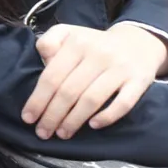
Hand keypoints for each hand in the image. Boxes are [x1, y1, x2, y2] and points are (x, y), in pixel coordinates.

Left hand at [22, 22, 167, 138]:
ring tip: (62, 134)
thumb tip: (43, 62)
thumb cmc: (93, 44)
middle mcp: (98, 54)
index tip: (28, 118)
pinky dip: (107, 116)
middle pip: (69, 91)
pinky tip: (93, 126)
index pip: (52, 76)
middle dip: (52, 115)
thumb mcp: (68, 33)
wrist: (138, 42)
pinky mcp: (139, 81)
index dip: (38, 99)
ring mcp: (119, 68)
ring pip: (92, 99)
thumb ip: (49, 42)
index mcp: (76, 43)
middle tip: (43, 132)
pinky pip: (123, 103)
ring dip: (74, 120)